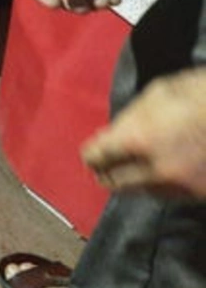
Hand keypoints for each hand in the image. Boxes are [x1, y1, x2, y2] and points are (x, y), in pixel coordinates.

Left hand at [81, 67, 205, 198]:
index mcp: (140, 139)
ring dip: (133, 181)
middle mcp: (157, 169)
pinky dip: (160, 186)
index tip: (92, 153)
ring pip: (142, 192)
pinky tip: (162, 172)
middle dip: (106, 173)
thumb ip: (131, 117)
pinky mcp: (201, 195)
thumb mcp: (160, 92)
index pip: (98, 157)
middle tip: (103, 168)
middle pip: (114, 183)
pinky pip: (170, 195)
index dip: (92, 154)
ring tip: (132, 169)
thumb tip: (110, 136)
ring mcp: (181, 186)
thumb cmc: (202, 93)